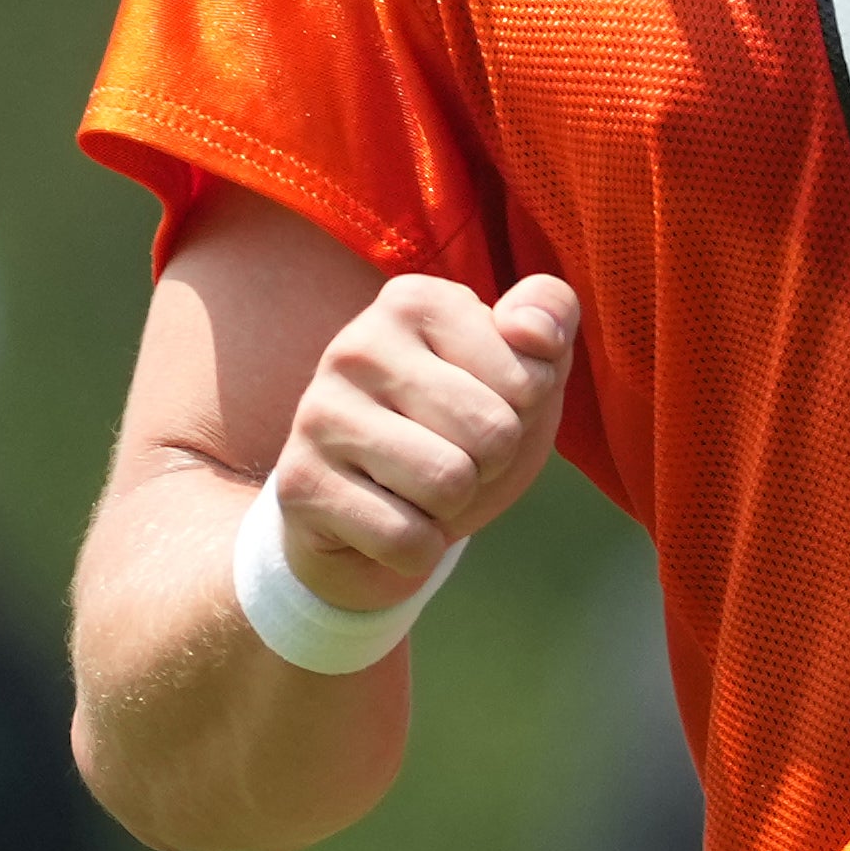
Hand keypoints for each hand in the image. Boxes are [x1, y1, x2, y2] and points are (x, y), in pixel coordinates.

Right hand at [271, 271, 580, 611]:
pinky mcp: (300, 484)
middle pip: (493, 432)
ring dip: (452, 507)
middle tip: (451, 456)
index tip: (480, 409)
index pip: (528, 379)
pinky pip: (407, 539)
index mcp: (414, 301)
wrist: (368, 516)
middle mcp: (357, 345)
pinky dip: (416, 549)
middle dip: (489, 465)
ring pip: (450, 484)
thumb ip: (549, 316)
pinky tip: (386, 521)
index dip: (524, 416)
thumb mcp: (522, 371)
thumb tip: (534, 332)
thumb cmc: (457, 432)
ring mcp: (319, 413)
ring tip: (417, 488)